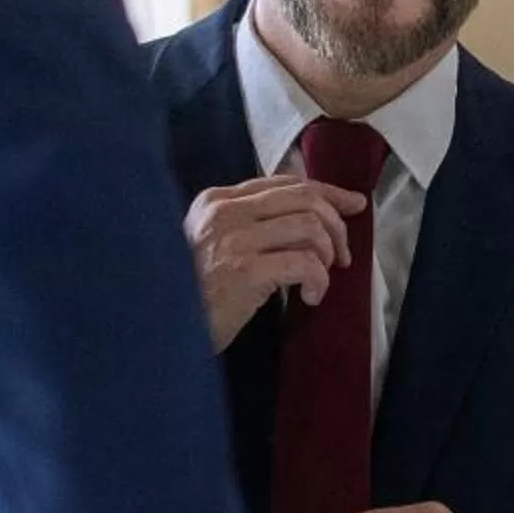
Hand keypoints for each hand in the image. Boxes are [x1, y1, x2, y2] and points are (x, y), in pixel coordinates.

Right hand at [184, 175, 370, 352]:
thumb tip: (308, 221)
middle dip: (336, 225)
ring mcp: (234, 239)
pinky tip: (311, 299)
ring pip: (310, 226)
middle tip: (342, 256)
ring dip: (327, 254)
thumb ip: (246, 226)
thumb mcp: (212, 247)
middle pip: (304, 198)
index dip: (327, 192)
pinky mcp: (245, 271)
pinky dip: (319, 280)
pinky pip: (305, 263)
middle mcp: (225, 211)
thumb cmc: (190, 295)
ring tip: (321, 280)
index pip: (285, 183)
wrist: (160, 329)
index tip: (352, 206)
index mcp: (216, 200)